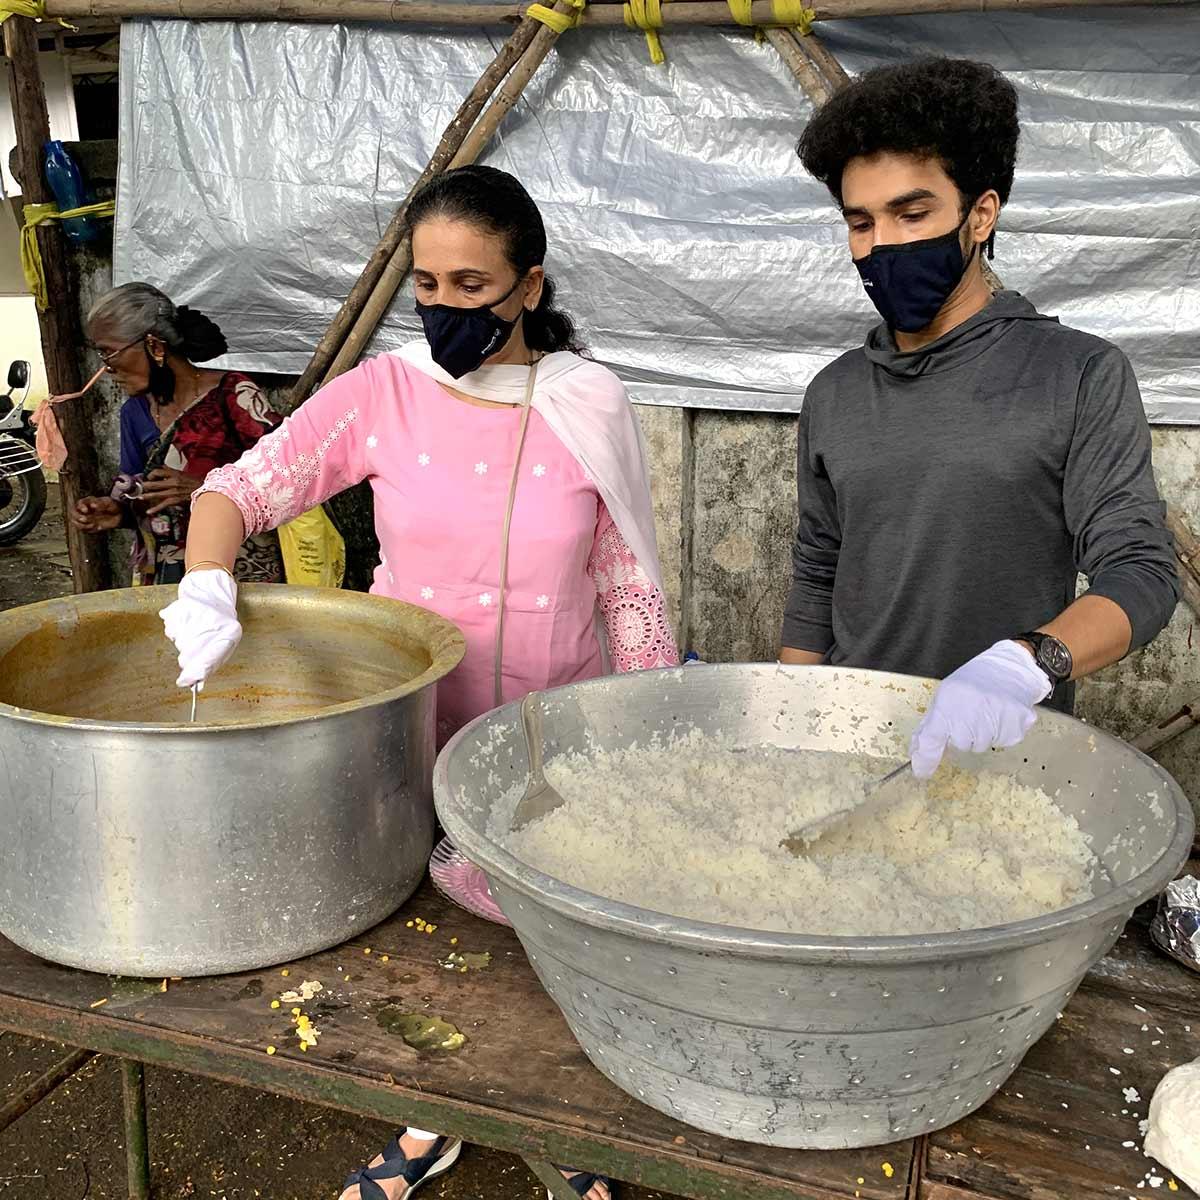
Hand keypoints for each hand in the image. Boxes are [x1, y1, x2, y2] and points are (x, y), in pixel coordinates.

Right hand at [70, 496, 121, 532]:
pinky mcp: (88, 525)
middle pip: (73, 512)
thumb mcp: (109, 502)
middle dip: (77, 517)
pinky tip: (98, 527)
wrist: (119, 515)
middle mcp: (84, 510)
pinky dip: (89, 529)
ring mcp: (85, 518)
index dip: (81, 507)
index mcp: (88, 502)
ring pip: (75, 522)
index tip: (86, 510)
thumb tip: (93, 505)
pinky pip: (83, 529)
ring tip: (94, 524)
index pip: (79, 503)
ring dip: (82, 525)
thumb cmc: (113, 506)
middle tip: (85, 519)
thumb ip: (101, 503)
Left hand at [139, 467, 203, 515]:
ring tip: (140, 497)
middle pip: (154, 483)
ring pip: (156, 494)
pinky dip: (155, 509)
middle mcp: (173, 482)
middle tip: (141, 487)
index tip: (150, 477)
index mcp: (175, 474)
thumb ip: (172, 471)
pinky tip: (149, 512)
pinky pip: (163, 504)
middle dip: (146, 485)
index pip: (158, 471)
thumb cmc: (197, 482)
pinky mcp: (176, 500)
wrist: (207, 490)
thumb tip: (163, 467)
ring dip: (147, 496)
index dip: (151, 474)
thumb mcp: (184, 473)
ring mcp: (174, 491)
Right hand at [158, 569, 241, 688]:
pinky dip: (176, 631)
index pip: (208, 660)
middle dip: (188, 659)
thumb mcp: (224, 642)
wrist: (210, 591)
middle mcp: (213, 624)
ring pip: (179, 643)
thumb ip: (212, 663)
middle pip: (188, 655)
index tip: (184, 682)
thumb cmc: (219, 621)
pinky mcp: (179, 609)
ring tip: (194, 631)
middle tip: (193, 651)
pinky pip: (171, 631)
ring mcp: (195, 615)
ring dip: (183, 643)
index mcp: (230, 634)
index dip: (195, 674)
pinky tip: (187, 623)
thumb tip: (197, 683)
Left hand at [909, 640, 1052, 778]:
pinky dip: (1000, 733)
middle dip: (962, 736)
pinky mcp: (1016, 725)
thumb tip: (916, 752)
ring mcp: (996, 718)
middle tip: (970, 716)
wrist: (1010, 668)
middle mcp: (972, 710)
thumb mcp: (945, 696)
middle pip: (960, 745)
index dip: (925, 758)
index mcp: (949, 700)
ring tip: (987, 712)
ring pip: (980, 746)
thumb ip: (930, 726)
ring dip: (981, 735)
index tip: (921, 771)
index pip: (931, 737)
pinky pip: (1001, 743)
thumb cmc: (974, 683)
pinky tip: (1000, 715)